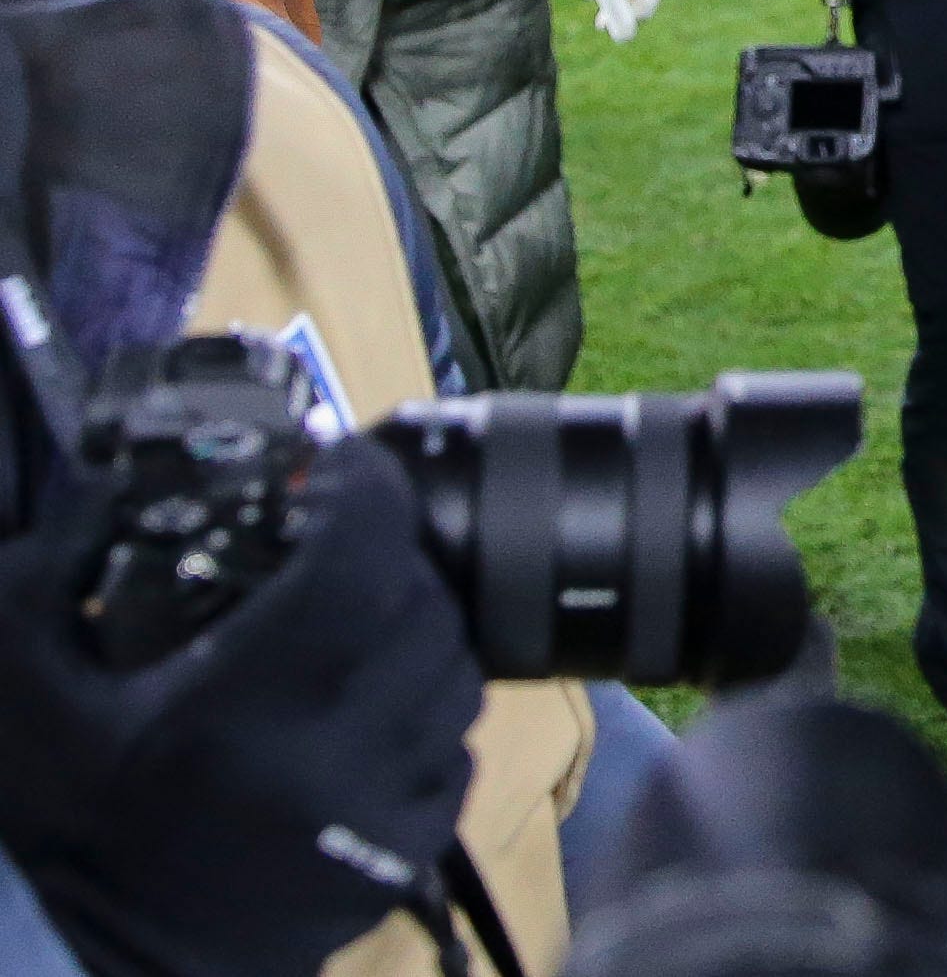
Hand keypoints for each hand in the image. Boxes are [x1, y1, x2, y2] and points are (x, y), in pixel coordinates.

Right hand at [0, 440, 483, 976]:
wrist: (88, 963)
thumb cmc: (62, 813)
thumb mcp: (21, 672)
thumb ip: (61, 559)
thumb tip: (108, 474)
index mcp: (244, 701)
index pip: (366, 544)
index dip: (362, 485)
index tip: (339, 466)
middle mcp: (331, 756)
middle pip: (422, 601)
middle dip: (386, 561)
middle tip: (335, 555)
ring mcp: (380, 812)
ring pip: (454, 673)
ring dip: (415, 634)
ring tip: (349, 633)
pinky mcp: (403, 857)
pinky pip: (457, 750)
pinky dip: (423, 717)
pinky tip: (361, 713)